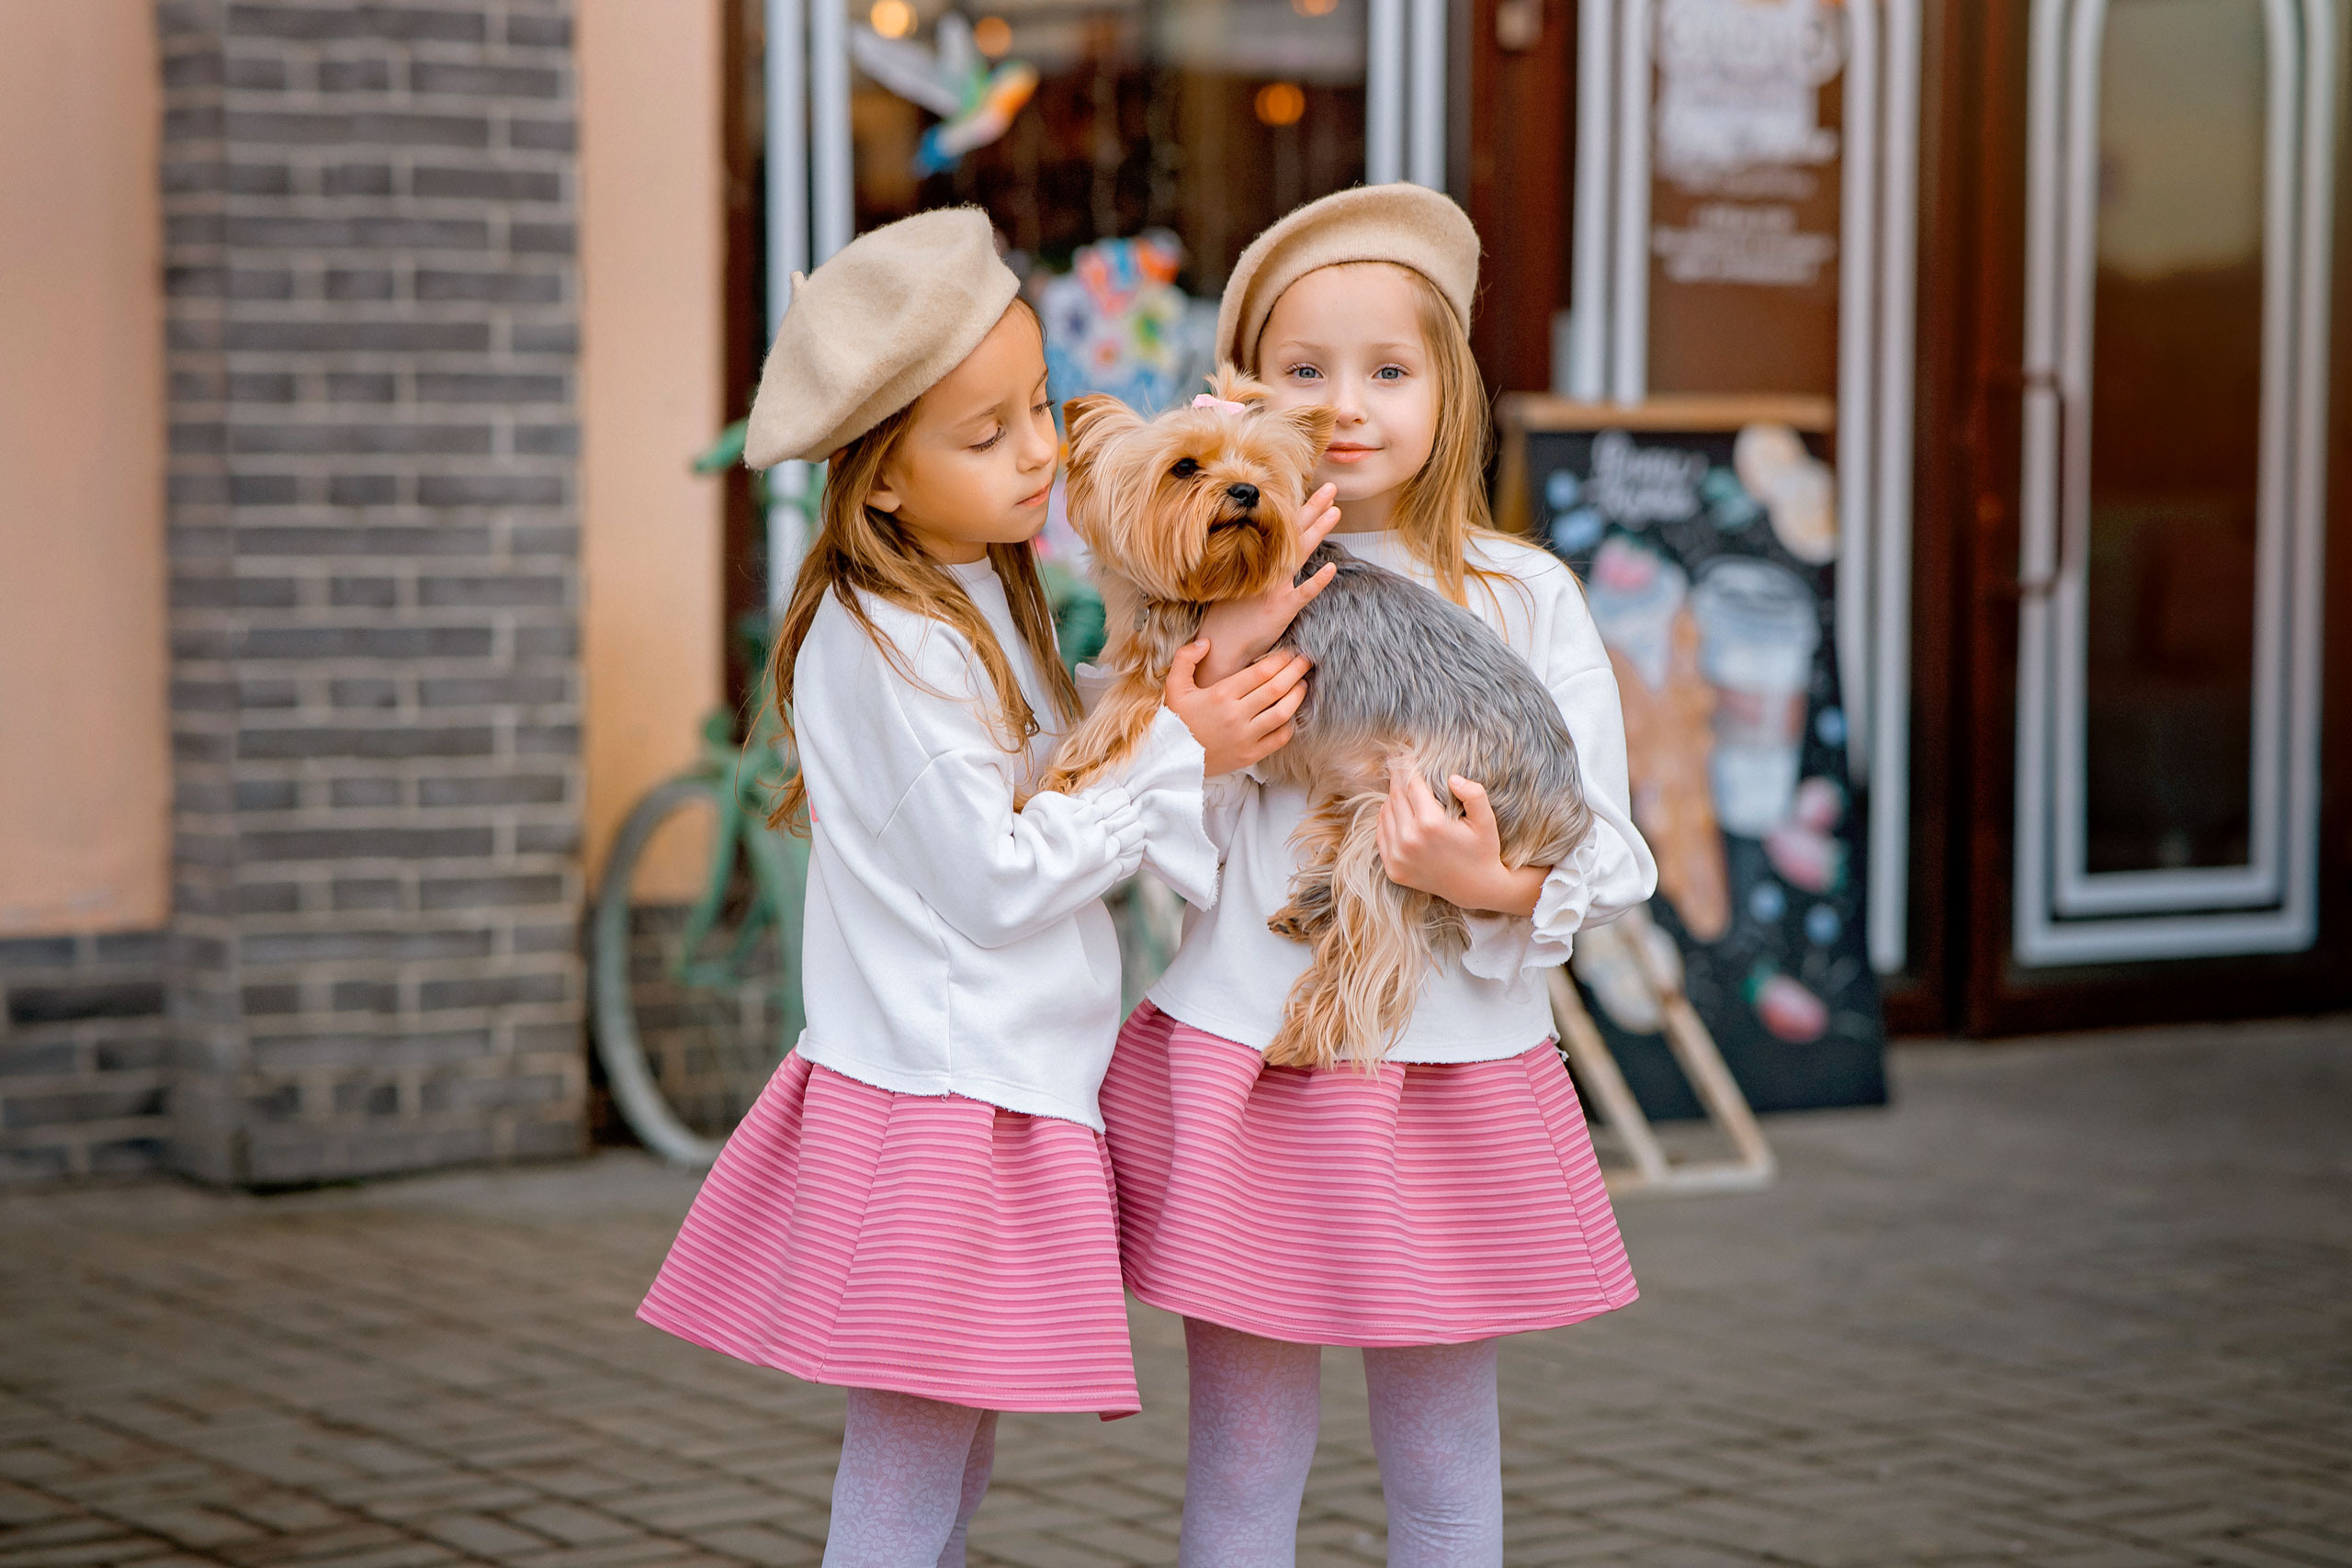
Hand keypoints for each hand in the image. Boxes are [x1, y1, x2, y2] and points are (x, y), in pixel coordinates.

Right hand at [1164, 640, 1312, 776]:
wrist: (1171, 760)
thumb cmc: (1175, 721)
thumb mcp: (1173, 686)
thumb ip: (1185, 658)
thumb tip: (1206, 642)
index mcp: (1220, 695)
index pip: (1260, 672)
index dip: (1280, 660)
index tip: (1290, 652)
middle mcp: (1236, 715)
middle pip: (1276, 688)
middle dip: (1295, 671)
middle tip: (1306, 661)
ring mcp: (1245, 737)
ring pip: (1282, 712)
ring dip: (1297, 696)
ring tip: (1303, 684)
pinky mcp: (1250, 755)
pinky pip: (1279, 738)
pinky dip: (1290, 725)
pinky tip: (1291, 714)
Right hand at [1195, 483, 1343, 684]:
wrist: (1220, 644)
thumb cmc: (1225, 616)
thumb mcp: (1231, 581)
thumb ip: (1249, 563)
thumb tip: (1261, 547)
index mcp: (1253, 559)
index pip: (1279, 528)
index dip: (1297, 509)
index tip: (1313, 492)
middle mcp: (1265, 567)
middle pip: (1292, 531)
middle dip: (1313, 508)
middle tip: (1331, 488)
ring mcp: (1274, 586)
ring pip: (1300, 552)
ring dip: (1318, 530)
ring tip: (1336, 511)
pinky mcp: (1281, 608)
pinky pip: (1303, 592)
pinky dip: (1317, 581)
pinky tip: (1331, 568)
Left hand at [1377, 765, 1548, 914]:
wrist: (1475, 888)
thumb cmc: (1483, 849)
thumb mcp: (1486, 820)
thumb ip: (1474, 795)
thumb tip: (1452, 778)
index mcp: (1430, 824)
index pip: (1410, 784)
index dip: (1407, 767)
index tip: (1403, 755)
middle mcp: (1409, 840)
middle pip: (1396, 797)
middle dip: (1398, 780)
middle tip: (1398, 765)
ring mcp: (1398, 856)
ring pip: (1385, 813)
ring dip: (1392, 799)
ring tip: (1401, 789)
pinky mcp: (1392, 868)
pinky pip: (1381, 834)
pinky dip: (1386, 819)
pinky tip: (1396, 811)